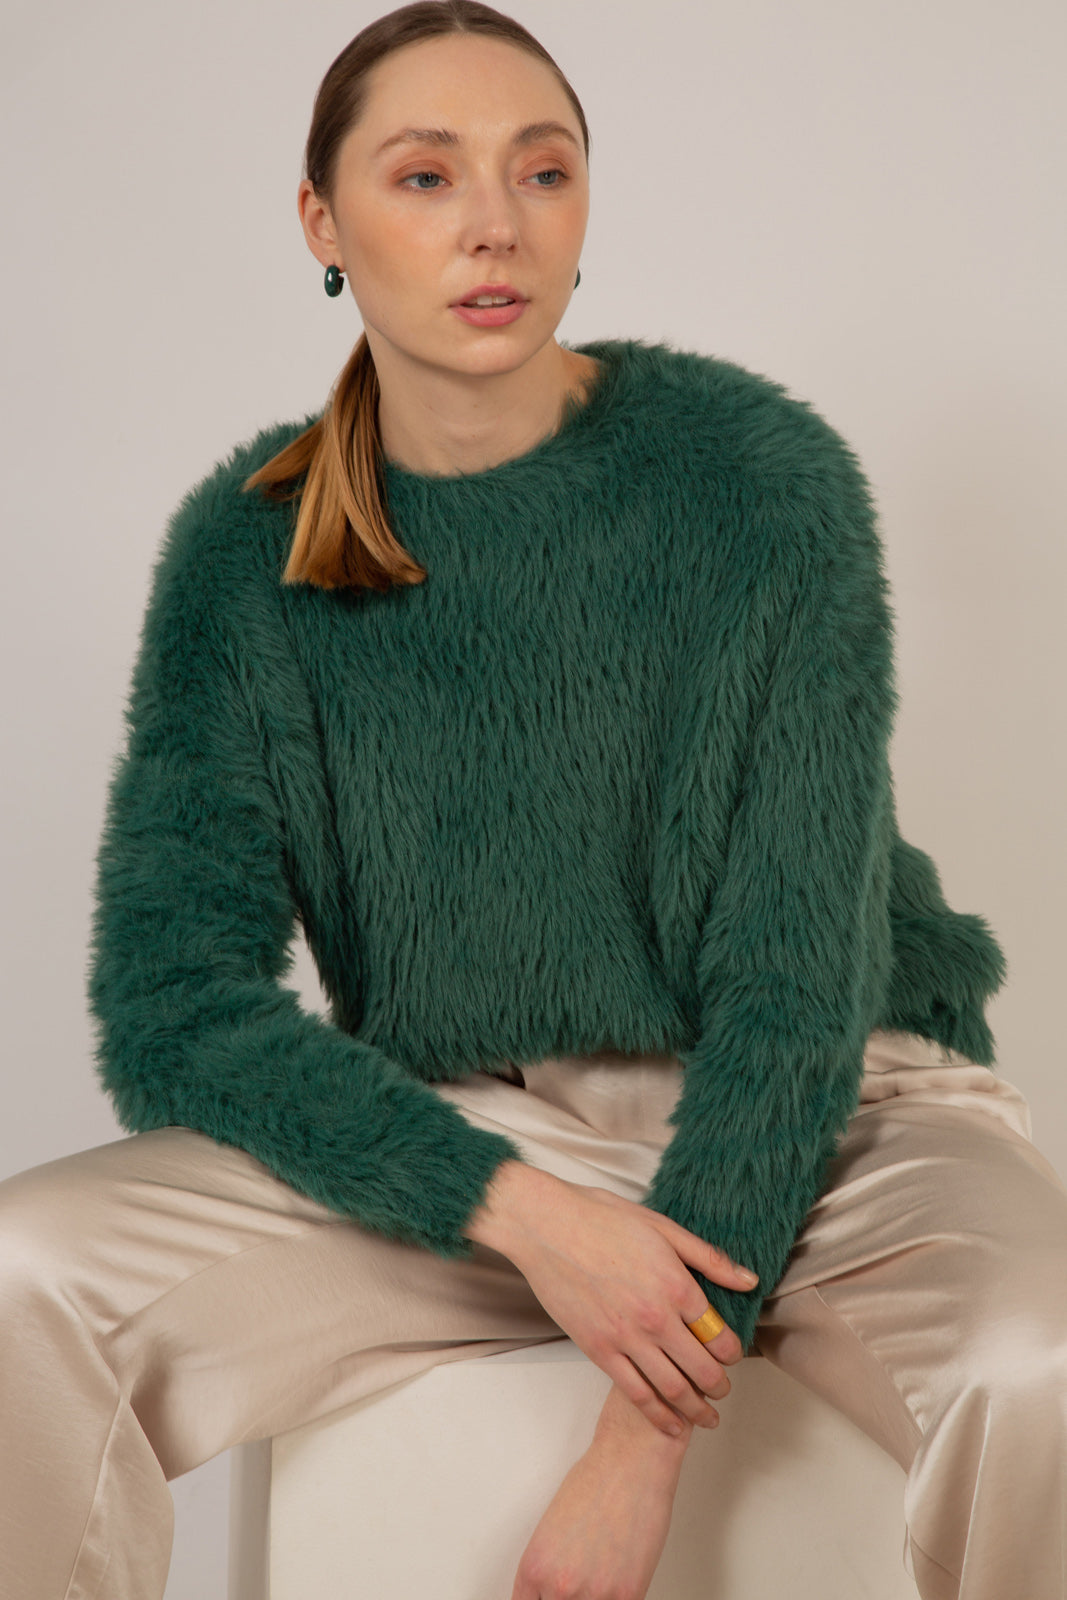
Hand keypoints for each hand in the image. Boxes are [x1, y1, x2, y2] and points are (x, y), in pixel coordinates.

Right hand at [468, 1163, 756, 1435]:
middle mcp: (656, 1318)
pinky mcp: (598, 1351)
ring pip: (673, 1389)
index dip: (733, 1352)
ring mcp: (626, 1338)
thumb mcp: (663, 1228)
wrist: (547, 1227)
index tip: (732, 1355)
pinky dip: (658, 1415)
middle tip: (724, 1391)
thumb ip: (708, 1258)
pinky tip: (671, 1424)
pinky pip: (636, 1393)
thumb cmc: (602, 1219)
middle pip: (702, 1369)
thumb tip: (749, 1281)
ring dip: (696, 1409)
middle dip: (719, 1386)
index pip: (720, 1335)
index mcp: (676, 1285)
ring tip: (707, 1416)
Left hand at [510, 1387, 687, 1599]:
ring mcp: (593, 1594)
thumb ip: (553, 1567)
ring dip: (593, 1597)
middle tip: (581, 1579)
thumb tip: (558, 1590)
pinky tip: (618, 1579)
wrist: (632, 1460)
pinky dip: (617, 1597)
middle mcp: (558, 1585)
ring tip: (602, 1573)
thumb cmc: (597, 1480)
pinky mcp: (626, 1595)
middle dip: (566, 1598)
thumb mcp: (553, 1529)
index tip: (549, 1597)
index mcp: (534, 1567)